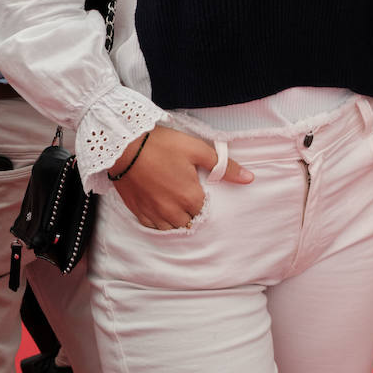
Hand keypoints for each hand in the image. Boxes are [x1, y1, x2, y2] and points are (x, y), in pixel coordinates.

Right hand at [107, 125, 253, 229]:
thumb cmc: (162, 145)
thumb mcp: (197, 150)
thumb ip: (223, 166)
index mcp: (190, 198)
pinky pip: (153, 226)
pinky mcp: (138, 212)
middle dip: (191, 209)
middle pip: (190, 221)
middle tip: (186, 190)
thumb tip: (249, 178)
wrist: (124, 146)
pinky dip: (159, 219)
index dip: (204, 197)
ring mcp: (153, 214)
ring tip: (174, 198)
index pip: (206, 210)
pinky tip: (159, 204)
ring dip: (176, 217)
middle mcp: (172, 212)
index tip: (198, 185)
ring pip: (172, 226)